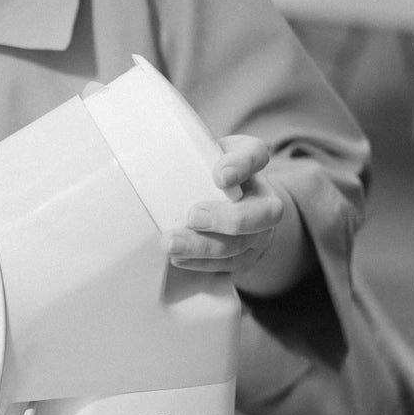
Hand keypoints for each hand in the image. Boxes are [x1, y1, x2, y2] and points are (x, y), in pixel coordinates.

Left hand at [163, 135, 287, 281]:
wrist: (225, 202)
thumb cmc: (205, 172)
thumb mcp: (199, 152)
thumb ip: (185, 150)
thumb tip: (148, 154)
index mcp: (252, 163)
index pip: (255, 155)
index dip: (242, 166)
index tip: (219, 176)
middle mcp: (265, 198)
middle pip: (264, 213)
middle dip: (227, 219)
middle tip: (192, 216)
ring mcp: (261, 231)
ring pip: (242, 244)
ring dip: (204, 246)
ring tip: (171, 245)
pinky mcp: (247, 256)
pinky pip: (230, 265)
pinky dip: (202, 263)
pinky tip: (179, 259)